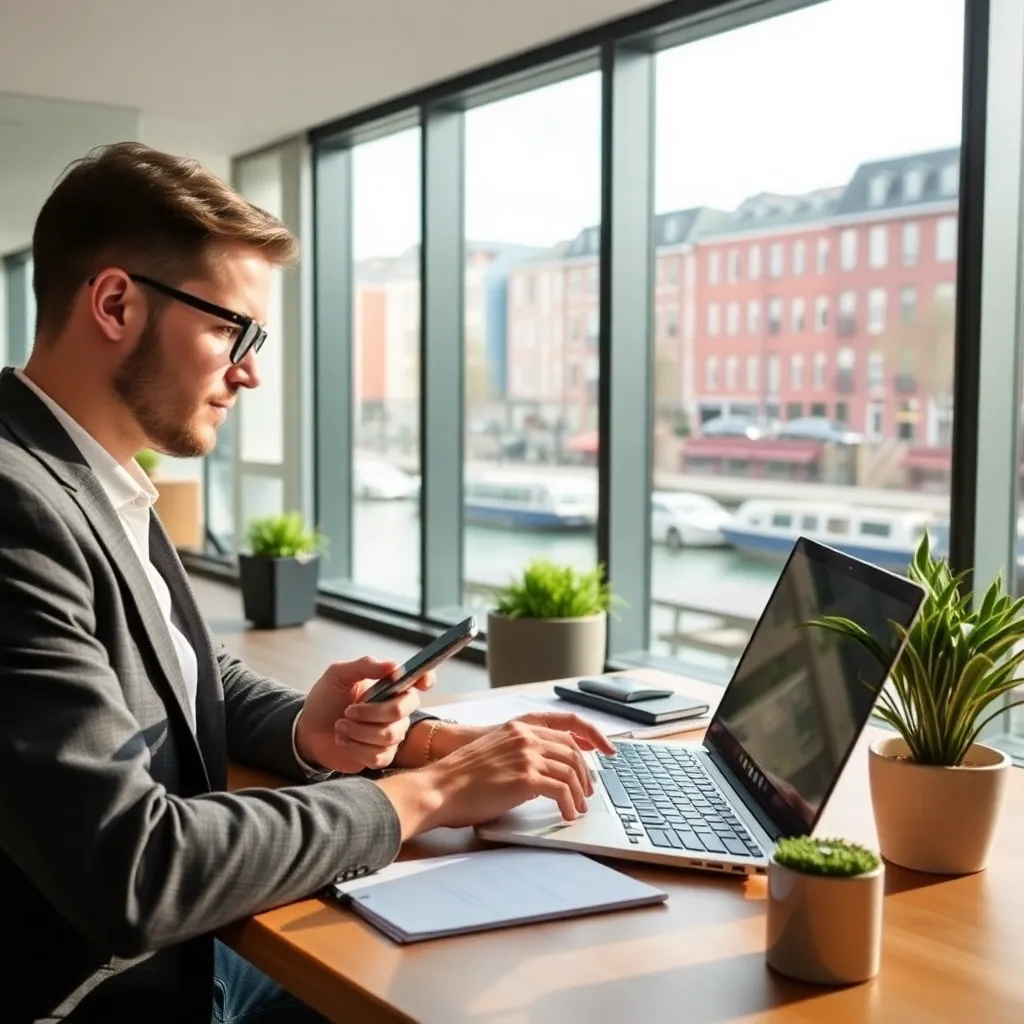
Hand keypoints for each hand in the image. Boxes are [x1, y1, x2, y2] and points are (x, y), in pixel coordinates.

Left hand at [295, 656, 435, 773]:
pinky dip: (355, 748)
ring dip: (357, 731)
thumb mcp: (339, 675)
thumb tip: (394, 666)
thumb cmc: (325, 699)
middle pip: (402, 711)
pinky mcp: (381, 756)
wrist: (308, 730)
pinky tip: (343, 740)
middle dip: (371, 712)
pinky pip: (379, 755)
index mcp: (391, 686)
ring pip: (388, 735)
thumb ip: (365, 666)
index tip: (421, 683)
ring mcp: (391, 734)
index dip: (426, 680)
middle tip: (348, 711)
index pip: (420, 680)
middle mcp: (397, 709)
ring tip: (340, 726)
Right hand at [378, 713, 615, 835]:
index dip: (592, 737)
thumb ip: (521, 753)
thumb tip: (546, 772)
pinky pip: (562, 790)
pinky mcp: (526, 777)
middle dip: (586, 772)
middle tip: (588, 790)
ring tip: (578, 807)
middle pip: (573, 750)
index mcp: (519, 726)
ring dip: (579, 792)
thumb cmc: (461, 777)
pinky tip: (568, 814)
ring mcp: (526, 755)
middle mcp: (525, 736)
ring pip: (571, 770)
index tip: (606, 748)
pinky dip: (570, 804)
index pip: (567, 726)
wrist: (440, 788)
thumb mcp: (495, 752)